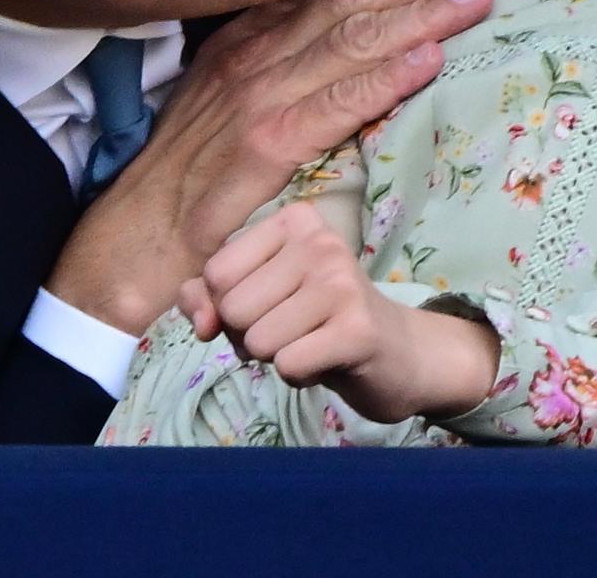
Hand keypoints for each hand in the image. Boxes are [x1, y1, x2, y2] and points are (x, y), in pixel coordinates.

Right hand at [47, 0, 492, 332]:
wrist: (135, 230)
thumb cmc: (184, 164)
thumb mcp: (218, 91)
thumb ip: (266, 58)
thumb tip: (319, 33)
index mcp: (242, 37)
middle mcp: (254, 55)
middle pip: (344, 1)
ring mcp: (262, 96)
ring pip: (353, 41)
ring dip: (420, 15)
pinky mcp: (270, 143)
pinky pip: (341, 102)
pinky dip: (388, 78)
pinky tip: (431, 59)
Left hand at [180, 202, 499, 421]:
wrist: (396, 351)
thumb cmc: (315, 318)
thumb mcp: (259, 295)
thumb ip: (209, 297)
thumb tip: (200, 320)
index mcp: (294, 220)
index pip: (216, 272)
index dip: (226, 305)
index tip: (268, 306)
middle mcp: (320, 241)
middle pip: (232, 308)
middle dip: (250, 335)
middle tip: (292, 329)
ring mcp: (342, 283)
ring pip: (257, 340)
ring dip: (276, 357)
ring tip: (310, 341)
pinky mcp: (357, 329)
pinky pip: (287, 365)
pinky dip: (298, 375)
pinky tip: (326, 359)